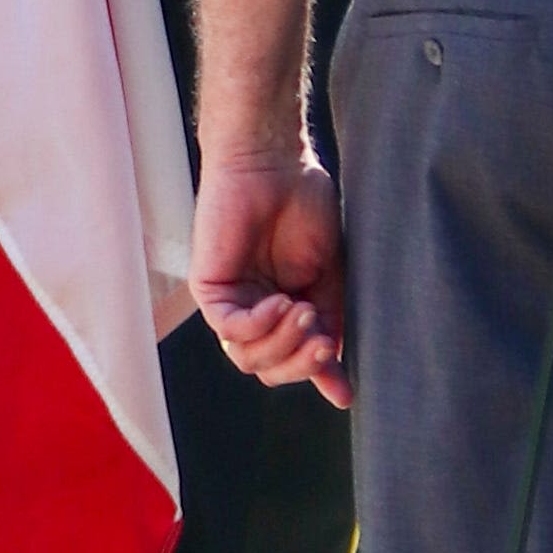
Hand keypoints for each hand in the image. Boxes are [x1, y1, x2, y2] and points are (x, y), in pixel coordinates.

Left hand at [192, 145, 350, 406]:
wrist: (278, 162)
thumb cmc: (306, 207)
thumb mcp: (330, 279)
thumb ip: (330, 329)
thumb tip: (341, 390)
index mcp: (283, 310)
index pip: (292, 363)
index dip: (317, 376)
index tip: (343, 389)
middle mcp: (253, 310)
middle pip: (268, 369)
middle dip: (300, 363)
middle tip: (323, 343)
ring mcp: (230, 300)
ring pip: (247, 357)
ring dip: (282, 343)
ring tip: (303, 312)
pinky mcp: (209, 288)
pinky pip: (230, 328)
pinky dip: (259, 324)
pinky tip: (281, 302)